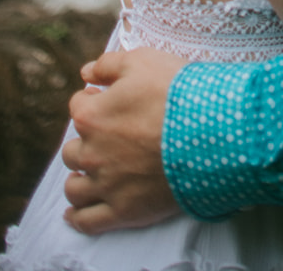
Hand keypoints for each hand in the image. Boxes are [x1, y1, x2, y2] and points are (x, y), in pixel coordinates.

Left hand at [62, 48, 185, 233]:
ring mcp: (106, 185)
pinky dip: (77, 218)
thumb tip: (86, 72)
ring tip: (86, 177)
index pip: (78, 106)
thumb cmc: (176, 92)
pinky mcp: (123, 211)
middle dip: (84, 142)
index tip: (104, 101)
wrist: (209, 132)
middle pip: (73, 150)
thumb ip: (108, 64)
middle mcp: (91, 153)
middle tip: (104, 139)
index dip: (92, 100)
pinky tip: (74, 214)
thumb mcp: (143, 61)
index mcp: (92, 116)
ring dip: (78, 180)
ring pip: (75, 189)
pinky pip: (88, 221)